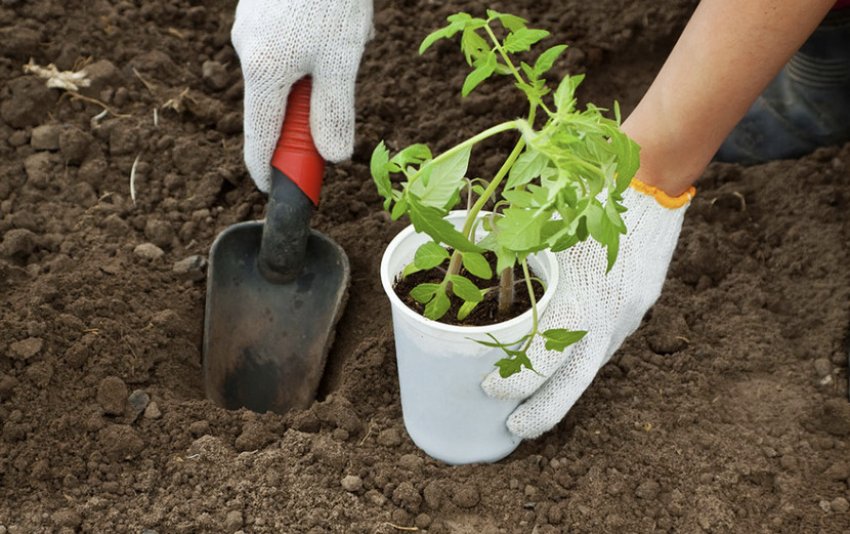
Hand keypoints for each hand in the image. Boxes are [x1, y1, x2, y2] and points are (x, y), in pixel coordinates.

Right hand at [231, 0, 372, 191]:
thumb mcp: (341, 59)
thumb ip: (335, 111)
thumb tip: (332, 156)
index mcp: (263, 72)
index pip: (260, 139)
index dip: (270, 171)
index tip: (279, 190)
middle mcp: (248, 53)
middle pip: (279, 105)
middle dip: (317, 102)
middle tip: (346, 73)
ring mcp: (251, 29)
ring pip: (292, 71)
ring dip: (325, 67)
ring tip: (350, 30)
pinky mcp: (261, 12)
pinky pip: (292, 45)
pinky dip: (319, 44)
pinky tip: (339, 17)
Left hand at [481, 181, 693, 438]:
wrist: (651, 182)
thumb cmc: (587, 199)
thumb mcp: (547, 228)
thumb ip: (516, 254)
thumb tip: (475, 267)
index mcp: (581, 298)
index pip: (544, 358)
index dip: (515, 380)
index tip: (489, 390)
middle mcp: (608, 316)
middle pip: (575, 383)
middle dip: (543, 413)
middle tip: (514, 429)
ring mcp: (629, 315)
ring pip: (591, 365)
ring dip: (563, 387)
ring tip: (533, 403)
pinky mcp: (638, 308)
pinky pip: (606, 343)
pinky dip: (582, 358)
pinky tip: (563, 363)